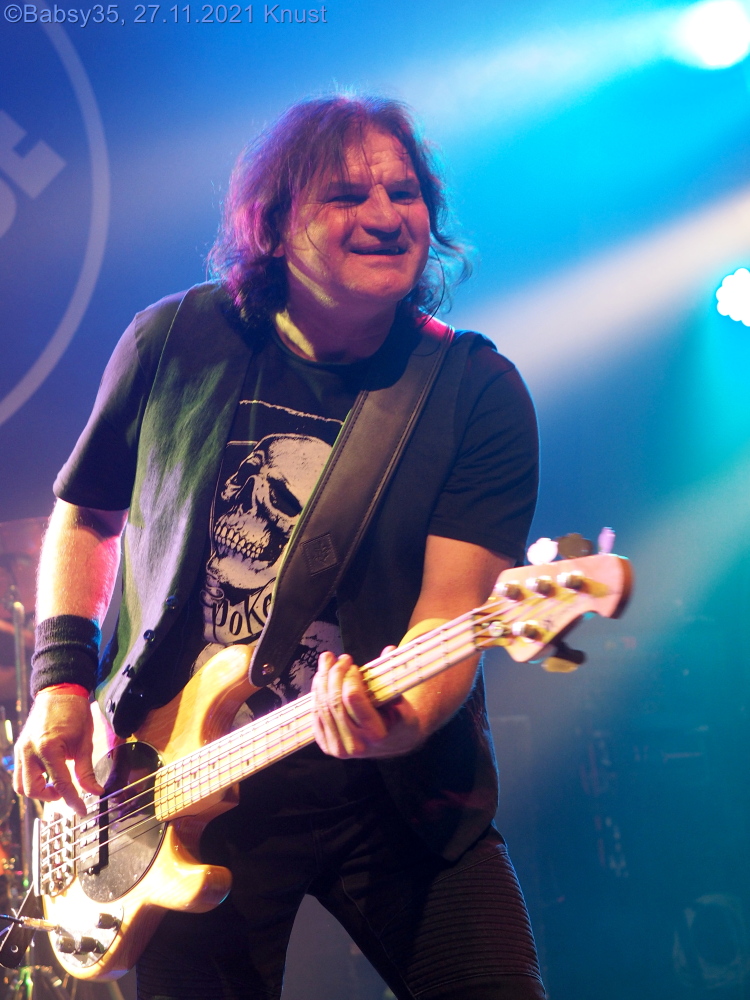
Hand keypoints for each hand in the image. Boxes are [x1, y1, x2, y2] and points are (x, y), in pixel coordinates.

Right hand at [13, 690, 102, 814]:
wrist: (60, 691)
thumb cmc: (74, 713)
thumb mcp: (85, 742)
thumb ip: (86, 770)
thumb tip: (95, 791)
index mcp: (48, 748)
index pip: (60, 783)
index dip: (72, 800)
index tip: (82, 811)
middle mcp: (29, 751)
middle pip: (32, 790)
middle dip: (51, 797)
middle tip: (67, 793)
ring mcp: (21, 750)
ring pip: (21, 785)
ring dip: (39, 790)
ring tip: (57, 785)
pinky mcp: (19, 749)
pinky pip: (20, 773)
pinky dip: (32, 780)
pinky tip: (48, 775)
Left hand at [312, 650, 422, 758]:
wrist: (393, 743)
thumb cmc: (399, 719)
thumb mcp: (404, 701)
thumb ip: (393, 677)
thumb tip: (389, 650)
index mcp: (376, 734)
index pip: (353, 698)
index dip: (349, 677)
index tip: (354, 667)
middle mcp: (355, 745)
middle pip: (334, 700)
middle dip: (334, 673)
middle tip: (341, 658)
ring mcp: (338, 748)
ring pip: (321, 705)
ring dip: (322, 679)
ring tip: (328, 661)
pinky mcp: (326, 745)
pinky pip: (315, 713)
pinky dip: (317, 692)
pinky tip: (322, 678)